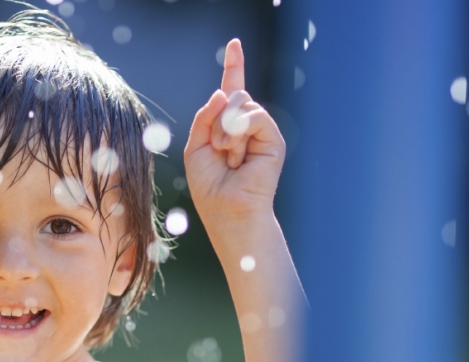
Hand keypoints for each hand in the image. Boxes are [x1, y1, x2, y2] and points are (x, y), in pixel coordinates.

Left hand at [183, 39, 285, 224]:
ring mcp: (262, 131)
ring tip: (226, 154)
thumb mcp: (195, 146)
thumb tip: (222, 91)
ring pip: (242, 102)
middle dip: (217, 117)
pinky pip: (254, 115)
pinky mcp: (273, 139)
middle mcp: (247, 125)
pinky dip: (239, 131)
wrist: (226, 210)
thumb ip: (204, 116)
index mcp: (228, 125)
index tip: (234, 44)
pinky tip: (237, 154)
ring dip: (225, 128)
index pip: (231, 90)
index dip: (234, 66)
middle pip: (233, 93)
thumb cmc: (210, 185)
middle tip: (217, 147)